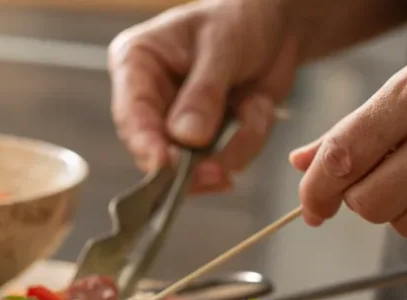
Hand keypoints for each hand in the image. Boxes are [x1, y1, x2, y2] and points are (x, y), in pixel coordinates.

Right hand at [108, 0, 297, 191]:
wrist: (276, 24)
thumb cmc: (240, 18)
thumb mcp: (223, 46)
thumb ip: (204, 92)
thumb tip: (186, 138)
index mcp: (136, 64)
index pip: (130, 114)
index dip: (145, 144)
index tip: (163, 165)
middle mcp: (150, 98)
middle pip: (155, 150)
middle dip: (191, 165)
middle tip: (218, 173)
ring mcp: (177, 123)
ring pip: (191, 164)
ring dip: (230, 148)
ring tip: (256, 108)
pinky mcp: (205, 139)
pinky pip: (223, 160)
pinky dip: (249, 140)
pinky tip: (258, 106)